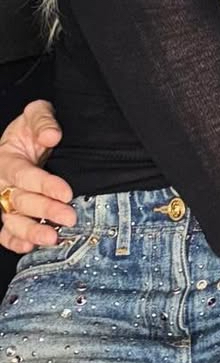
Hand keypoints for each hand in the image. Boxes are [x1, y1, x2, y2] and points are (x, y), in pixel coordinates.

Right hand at [0, 100, 75, 254]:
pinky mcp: (7, 213)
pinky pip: (5, 231)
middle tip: (69, 218)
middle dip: (45, 211)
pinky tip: (29, 248)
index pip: (25, 175)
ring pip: (12, 220)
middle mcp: (1, 183)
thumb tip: (51, 136)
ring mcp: (3, 200)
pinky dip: (15, 241)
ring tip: (51, 239)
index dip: (45, 185)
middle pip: (20, 201)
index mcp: (6, 159)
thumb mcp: (37, 114)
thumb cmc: (33, 128)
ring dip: (31, 232)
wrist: (26, 138)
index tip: (66, 193)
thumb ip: (43, 121)